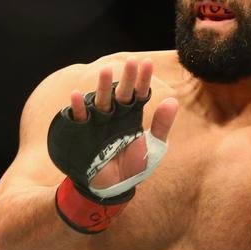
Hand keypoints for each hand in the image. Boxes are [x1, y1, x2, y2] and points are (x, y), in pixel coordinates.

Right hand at [67, 58, 178, 189]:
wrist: (112, 187)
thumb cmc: (134, 167)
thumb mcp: (153, 147)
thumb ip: (162, 125)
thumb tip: (173, 100)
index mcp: (132, 116)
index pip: (139, 94)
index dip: (143, 79)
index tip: (148, 63)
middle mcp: (115, 115)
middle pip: (121, 92)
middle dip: (126, 77)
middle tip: (131, 61)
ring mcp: (99, 122)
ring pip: (101, 100)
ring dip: (103, 86)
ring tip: (106, 71)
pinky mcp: (83, 132)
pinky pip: (79, 117)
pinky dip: (77, 107)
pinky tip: (77, 95)